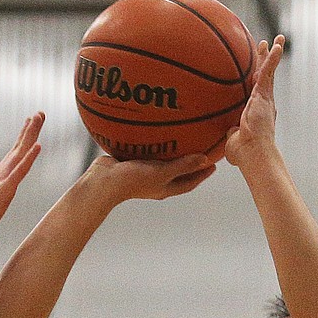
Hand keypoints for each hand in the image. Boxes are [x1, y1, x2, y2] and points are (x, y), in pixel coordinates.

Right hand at [0, 112, 43, 246]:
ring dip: (31, 135)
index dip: (23, 136)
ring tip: (39, 118)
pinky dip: (29, 158)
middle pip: (19, 147)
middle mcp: (1, 172)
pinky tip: (38, 146)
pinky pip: (20, 171)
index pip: (14, 151)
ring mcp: (3, 180)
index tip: (31, 120)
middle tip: (40, 112)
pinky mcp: (5, 189)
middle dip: (30, 129)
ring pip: (21, 153)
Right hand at [83, 150, 215, 205]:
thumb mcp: (161, 172)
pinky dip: (154, 143)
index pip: (189, 182)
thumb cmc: (132, 180)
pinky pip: (147, 151)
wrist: (103, 181)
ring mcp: (143, 172)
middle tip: (202, 150)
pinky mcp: (131, 162)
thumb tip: (205, 159)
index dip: (202, 174)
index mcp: (165, 188)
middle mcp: (155, 181)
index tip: (214, 164)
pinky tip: (155, 130)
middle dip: (190, 163)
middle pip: (178, 172)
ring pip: (162, 161)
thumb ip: (182, 165)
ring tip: (182, 138)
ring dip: (172, 152)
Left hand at [225, 35, 285, 167]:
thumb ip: (231, 133)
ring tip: (277, 40)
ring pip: (269, 72)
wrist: (253, 154)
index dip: (257, 79)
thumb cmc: (243, 154)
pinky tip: (276, 45)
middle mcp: (264, 103)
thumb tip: (228, 132)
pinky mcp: (264, 95)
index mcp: (257, 112)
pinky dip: (273, 59)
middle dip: (265, 61)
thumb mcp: (232, 140)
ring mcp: (265, 99)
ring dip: (272, 55)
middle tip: (266, 47)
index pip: (257, 91)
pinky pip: (269, 72)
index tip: (256, 70)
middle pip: (265, 77)